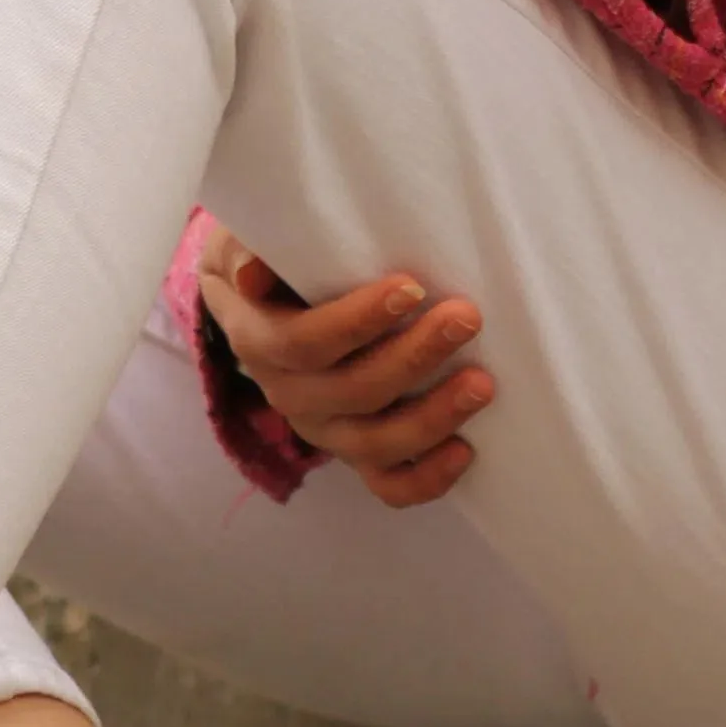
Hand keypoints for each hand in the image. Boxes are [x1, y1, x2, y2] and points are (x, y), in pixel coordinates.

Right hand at [197, 224, 493, 509]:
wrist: (267, 301)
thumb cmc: (274, 259)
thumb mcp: (244, 241)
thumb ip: (245, 251)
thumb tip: (252, 274)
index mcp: (259, 342)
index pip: (303, 344)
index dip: (355, 322)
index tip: (409, 288)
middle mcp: (288, 394)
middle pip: (348, 394)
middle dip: (412, 359)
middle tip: (465, 318)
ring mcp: (324, 428)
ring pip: (371, 445)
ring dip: (430, 418)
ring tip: (480, 384)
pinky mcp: (357, 449)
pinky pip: (387, 484)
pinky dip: (426, 478)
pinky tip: (464, 451)